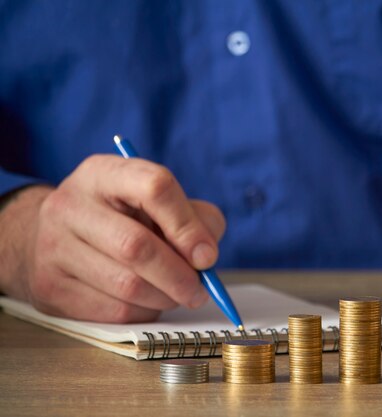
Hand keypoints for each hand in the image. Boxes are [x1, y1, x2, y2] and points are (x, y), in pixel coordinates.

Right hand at [0, 155, 225, 321]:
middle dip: (179, 275)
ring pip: (127, 285)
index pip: (154, 187)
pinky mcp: (50, 288)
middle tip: (200, 290)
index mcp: (104, 173)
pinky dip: (144, 312)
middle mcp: (70, 205)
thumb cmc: (122, 217)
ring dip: (165, 297)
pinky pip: (113, 311)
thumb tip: (206, 255)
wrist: (53, 236)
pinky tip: (149, 302)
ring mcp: (54, 247)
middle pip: (136, 246)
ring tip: (177, 294)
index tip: (208, 256)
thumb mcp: (158, 202)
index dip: (188, 226)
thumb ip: (195, 218)